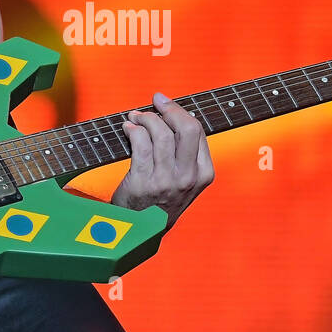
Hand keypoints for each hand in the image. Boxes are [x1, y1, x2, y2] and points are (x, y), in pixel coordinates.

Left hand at [111, 91, 214, 228]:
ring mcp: (165, 181)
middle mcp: (187, 178)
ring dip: (145, 117)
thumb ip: (186, 152)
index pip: (197, 130)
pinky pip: (140, 144)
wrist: (143, 230)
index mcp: (203, 173)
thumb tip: (175, 113)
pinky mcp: (142, 182)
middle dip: (169, 108)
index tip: (165, 103)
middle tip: (155, 101)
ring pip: (160, 133)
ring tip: (135, 117)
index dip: (179, 111)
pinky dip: (133, 130)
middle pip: (186, 128)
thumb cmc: (162, 197)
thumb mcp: (186, 179)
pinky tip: (128, 128)